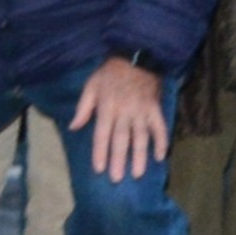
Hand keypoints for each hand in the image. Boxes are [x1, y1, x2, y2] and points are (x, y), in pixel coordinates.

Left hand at [71, 55, 166, 183]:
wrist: (136, 56)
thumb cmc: (110, 73)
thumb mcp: (91, 85)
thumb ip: (83, 107)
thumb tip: (73, 127)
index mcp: (107, 107)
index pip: (102, 134)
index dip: (100, 152)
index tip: (99, 169)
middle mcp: (125, 112)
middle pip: (122, 139)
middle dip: (119, 159)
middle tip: (117, 178)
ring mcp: (142, 111)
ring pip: (141, 136)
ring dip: (140, 156)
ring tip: (137, 173)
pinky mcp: (155, 108)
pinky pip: (160, 126)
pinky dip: (162, 141)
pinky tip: (160, 156)